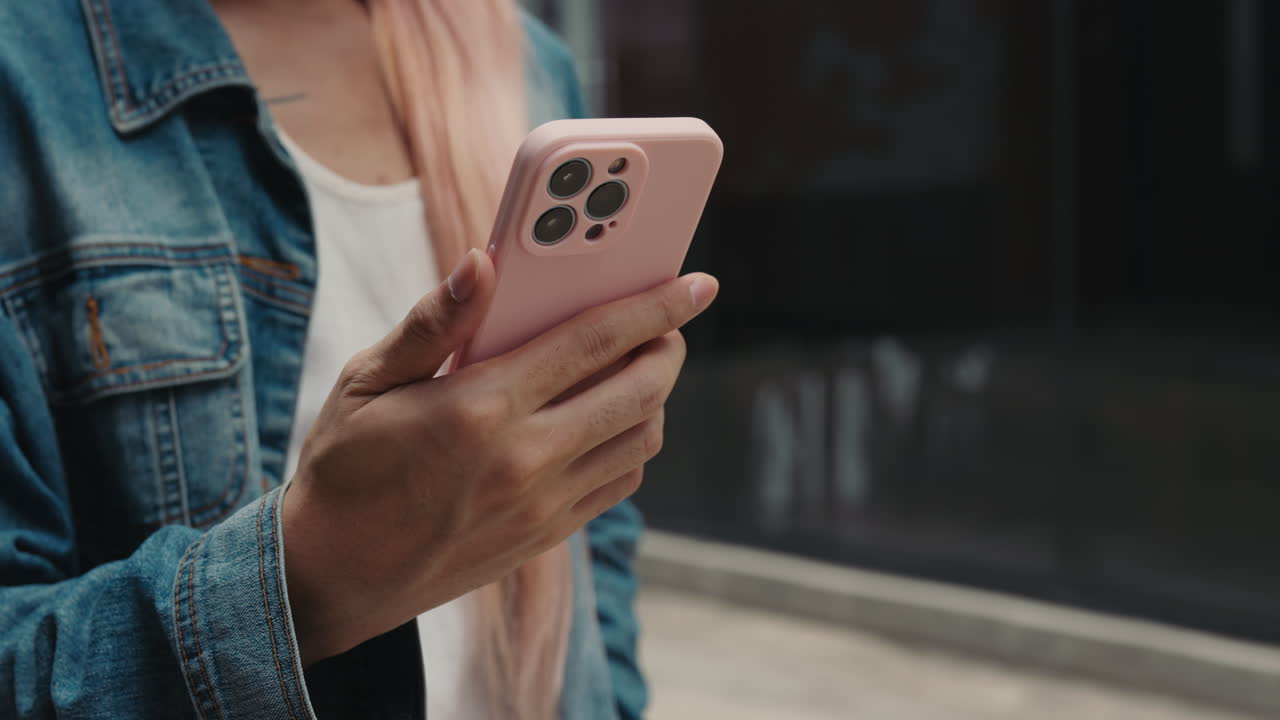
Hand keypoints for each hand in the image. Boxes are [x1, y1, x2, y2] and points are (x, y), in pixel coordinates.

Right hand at [281, 248, 717, 663]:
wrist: (332, 575)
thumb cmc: (344, 465)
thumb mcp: (368, 381)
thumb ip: (434, 322)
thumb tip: (484, 262)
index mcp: (481, 407)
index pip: (593, 341)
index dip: (654, 306)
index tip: (696, 284)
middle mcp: (524, 459)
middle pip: (639, 392)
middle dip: (670, 348)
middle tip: (671, 324)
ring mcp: (542, 504)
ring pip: (641, 441)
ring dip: (656, 398)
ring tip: (641, 368)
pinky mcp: (547, 535)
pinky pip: (620, 484)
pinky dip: (633, 444)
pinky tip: (610, 422)